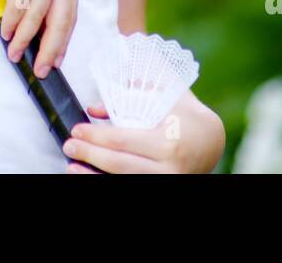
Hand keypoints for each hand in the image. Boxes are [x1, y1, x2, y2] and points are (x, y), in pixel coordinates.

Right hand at [0, 0, 80, 79]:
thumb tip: (43, 29)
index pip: (71, 16)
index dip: (63, 42)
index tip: (56, 60)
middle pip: (60, 23)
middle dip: (50, 51)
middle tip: (41, 70)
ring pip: (36, 19)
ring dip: (24, 40)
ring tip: (15, 53)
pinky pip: (18, 9)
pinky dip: (11, 25)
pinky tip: (6, 33)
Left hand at [63, 91, 225, 173]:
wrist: (211, 142)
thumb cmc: (185, 114)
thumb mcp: (165, 96)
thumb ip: (132, 94)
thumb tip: (95, 107)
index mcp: (168, 141)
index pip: (123, 140)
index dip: (96, 136)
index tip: (78, 129)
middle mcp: (168, 168)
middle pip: (119, 164)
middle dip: (89, 155)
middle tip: (70, 145)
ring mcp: (166, 182)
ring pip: (122, 182)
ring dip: (92, 176)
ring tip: (72, 165)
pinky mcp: (163, 187)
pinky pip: (129, 187)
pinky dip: (105, 182)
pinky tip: (90, 176)